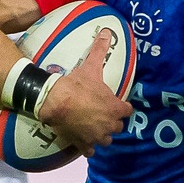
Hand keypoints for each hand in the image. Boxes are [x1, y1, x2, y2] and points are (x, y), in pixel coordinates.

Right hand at [35, 30, 131, 155]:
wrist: (55, 102)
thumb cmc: (77, 85)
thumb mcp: (91, 67)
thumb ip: (100, 50)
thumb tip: (107, 31)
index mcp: (116, 109)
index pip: (128, 111)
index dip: (122, 108)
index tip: (116, 105)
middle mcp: (110, 125)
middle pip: (118, 127)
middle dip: (112, 121)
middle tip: (102, 114)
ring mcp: (97, 137)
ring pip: (106, 140)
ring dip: (102, 135)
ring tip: (94, 127)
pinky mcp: (83, 144)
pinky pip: (90, 151)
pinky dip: (88, 147)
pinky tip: (83, 140)